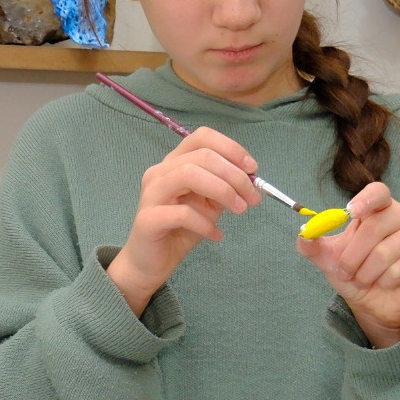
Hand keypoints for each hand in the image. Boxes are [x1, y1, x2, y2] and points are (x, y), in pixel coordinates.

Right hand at [107, 129, 260, 316]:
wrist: (150, 262)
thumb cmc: (180, 229)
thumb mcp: (209, 205)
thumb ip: (224, 188)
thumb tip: (250, 179)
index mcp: (174, 163)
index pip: (201, 138)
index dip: (230, 148)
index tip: (252, 168)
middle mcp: (160, 172)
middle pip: (201, 156)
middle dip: (234, 174)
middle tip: (252, 197)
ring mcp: (151, 194)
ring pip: (189, 175)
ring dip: (222, 190)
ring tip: (239, 209)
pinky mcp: (147, 219)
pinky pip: (182, 214)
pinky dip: (206, 223)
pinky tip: (216, 234)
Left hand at [299, 181, 399, 347]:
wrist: (373, 301)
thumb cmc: (354, 271)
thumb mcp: (329, 258)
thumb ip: (313, 244)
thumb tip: (304, 234)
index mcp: (379, 207)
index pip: (378, 192)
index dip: (365, 200)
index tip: (350, 212)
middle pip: (375, 227)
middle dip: (352, 256)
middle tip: (345, 273)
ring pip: (385, 252)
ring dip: (366, 273)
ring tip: (364, 279)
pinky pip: (399, 268)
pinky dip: (384, 281)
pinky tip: (384, 282)